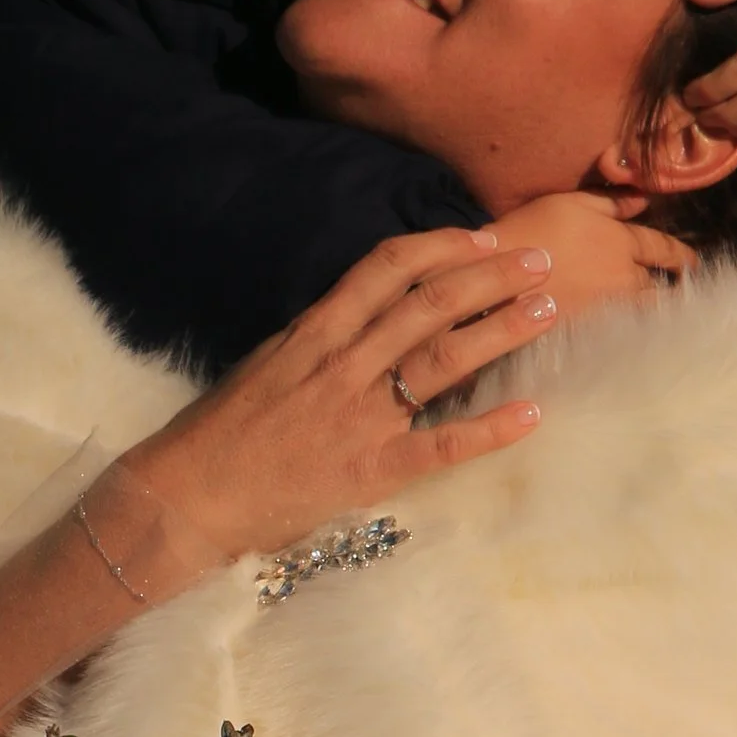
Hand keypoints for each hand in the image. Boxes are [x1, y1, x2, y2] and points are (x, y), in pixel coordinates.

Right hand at [133, 227, 558, 562]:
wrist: (187, 497)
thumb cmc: (220, 433)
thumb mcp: (267, 362)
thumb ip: (319, 337)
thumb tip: (363, 312)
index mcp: (315, 332)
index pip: (387, 269)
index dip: (442, 246)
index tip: (484, 239)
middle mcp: (343, 364)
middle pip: (431, 303)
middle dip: (493, 276)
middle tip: (541, 259)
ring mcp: (360, 416)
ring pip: (445, 358)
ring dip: (503, 329)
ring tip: (549, 309)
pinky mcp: (371, 470)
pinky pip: (442, 445)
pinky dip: (490, 428)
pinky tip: (532, 412)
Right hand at [494, 188, 693, 323]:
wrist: (498, 274)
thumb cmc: (531, 228)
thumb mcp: (570, 202)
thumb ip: (610, 202)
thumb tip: (643, 200)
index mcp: (621, 241)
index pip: (662, 249)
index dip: (681, 255)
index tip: (694, 263)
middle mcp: (622, 276)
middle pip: (658, 287)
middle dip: (674, 289)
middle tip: (685, 294)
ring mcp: (607, 307)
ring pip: (644, 312)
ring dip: (657, 311)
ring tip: (666, 316)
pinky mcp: (589, 330)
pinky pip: (621, 330)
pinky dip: (632, 329)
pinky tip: (634, 333)